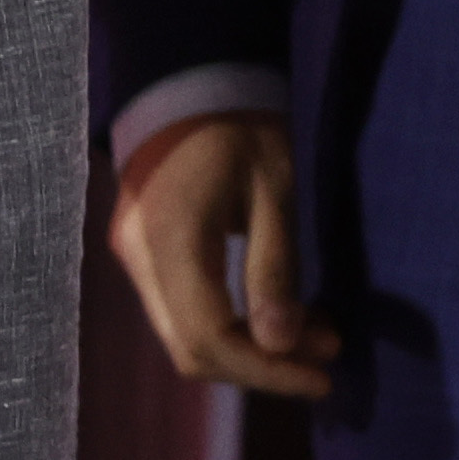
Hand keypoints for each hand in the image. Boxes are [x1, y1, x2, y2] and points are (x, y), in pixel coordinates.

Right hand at [111, 110, 334, 398]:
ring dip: (249, 348)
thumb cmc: (239, 127)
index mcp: (170, 238)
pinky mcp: (143, 254)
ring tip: (313, 335)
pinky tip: (275, 315)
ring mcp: (134, 256)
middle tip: (325, 355)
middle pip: (192, 349)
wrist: (191, 83)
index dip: (265, 370)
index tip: (321, 376)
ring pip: (186, 336)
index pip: (209, 337)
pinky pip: (182, 311)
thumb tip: (280, 346)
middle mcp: (139, 257)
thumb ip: (274, 270)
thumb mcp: (273, 192)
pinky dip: (230, 326)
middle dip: (261, 365)